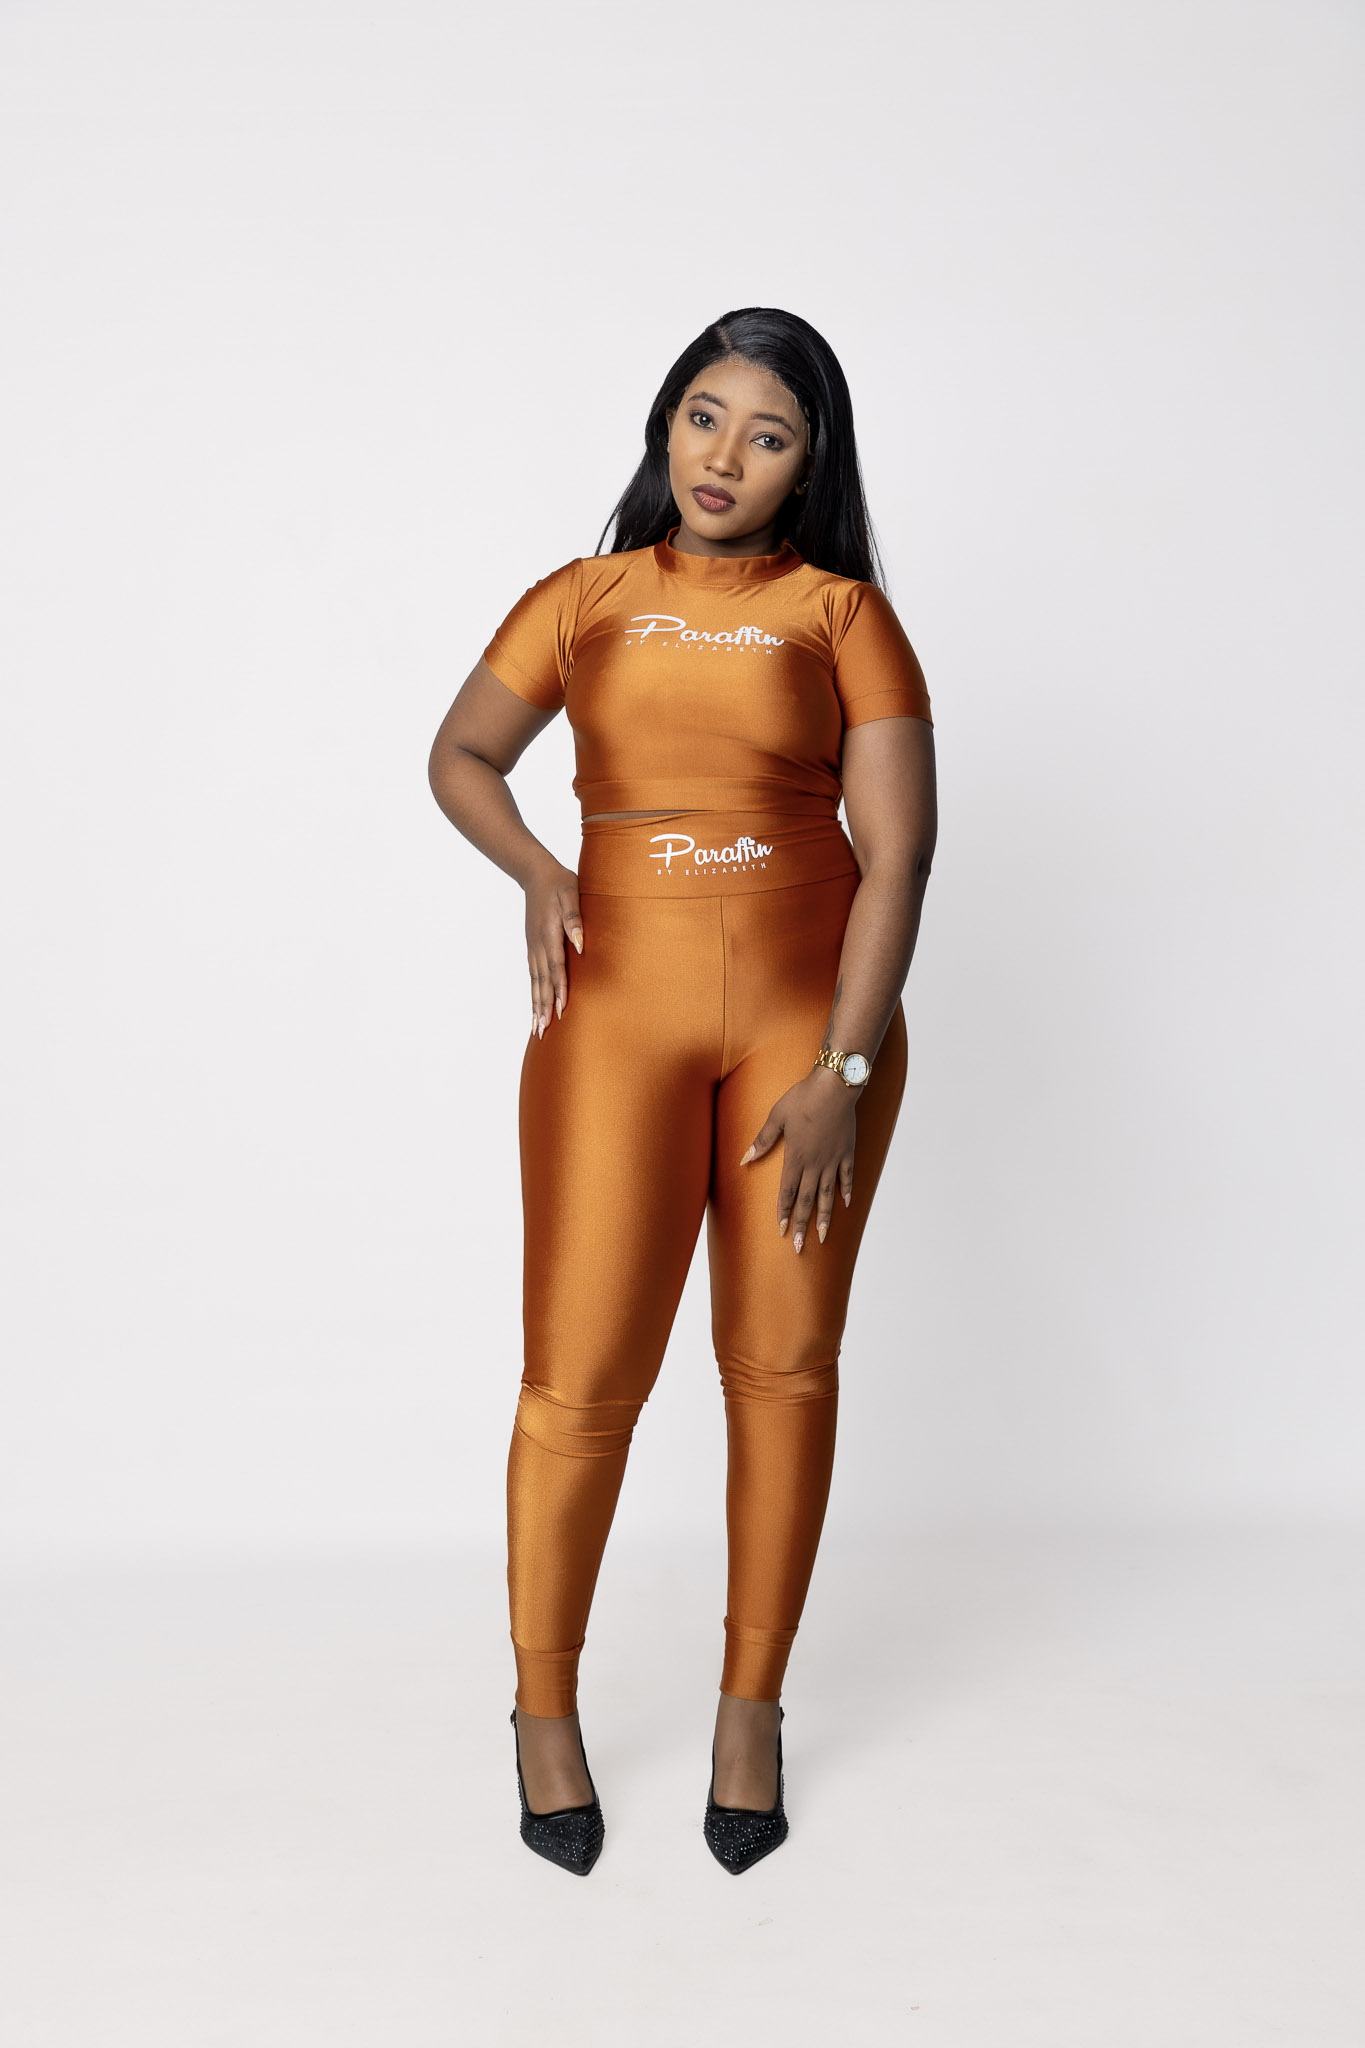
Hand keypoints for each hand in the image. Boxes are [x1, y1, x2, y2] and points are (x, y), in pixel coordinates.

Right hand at [525, 855, 582, 1037]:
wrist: (536, 874)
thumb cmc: (560, 883)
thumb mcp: (572, 894)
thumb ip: (575, 918)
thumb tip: (581, 943)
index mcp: (550, 935)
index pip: (556, 968)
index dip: (560, 990)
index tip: (562, 1011)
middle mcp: (539, 946)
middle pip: (542, 982)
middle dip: (544, 1007)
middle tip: (543, 1032)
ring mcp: (533, 948)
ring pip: (535, 982)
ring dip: (536, 1005)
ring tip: (536, 1028)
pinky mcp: (532, 947)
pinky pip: (532, 976)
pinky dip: (533, 993)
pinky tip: (534, 1006)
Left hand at [739, 1067, 859, 1252]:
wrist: (835, 1086)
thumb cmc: (802, 1098)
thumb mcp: (777, 1117)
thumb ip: (762, 1140)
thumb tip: (745, 1159)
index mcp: (796, 1157)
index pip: (788, 1192)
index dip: (784, 1212)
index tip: (782, 1230)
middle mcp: (815, 1164)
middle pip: (807, 1200)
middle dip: (802, 1225)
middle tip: (800, 1248)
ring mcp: (833, 1159)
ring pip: (828, 1195)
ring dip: (824, 1217)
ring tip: (822, 1236)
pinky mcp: (847, 1151)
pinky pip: (847, 1176)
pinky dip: (846, 1191)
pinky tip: (845, 1204)